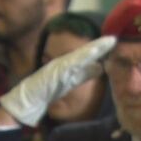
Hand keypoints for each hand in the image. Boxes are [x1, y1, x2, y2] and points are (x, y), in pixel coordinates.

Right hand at [0, 36, 116, 125]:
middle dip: (98, 45)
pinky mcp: (53, 74)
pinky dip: (77, 62)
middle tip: (113, 38)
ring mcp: (58, 67)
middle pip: (84, 52)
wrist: (27, 101)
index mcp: (70, 64)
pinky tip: (86, 58)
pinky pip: (67, 67)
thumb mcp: (71, 81)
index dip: (100, 48)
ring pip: (77, 57)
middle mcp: (64, 62)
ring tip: (103, 44)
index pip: (87, 54)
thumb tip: (101, 67)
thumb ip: (84, 74)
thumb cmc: (48, 90)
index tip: (113, 42)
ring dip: (90, 50)